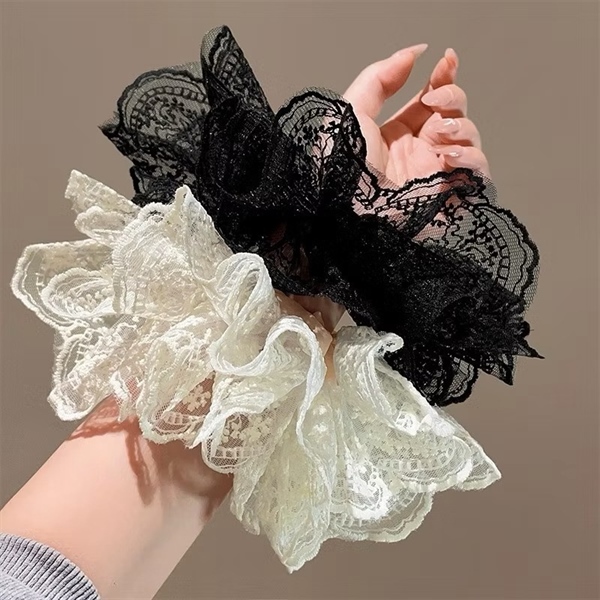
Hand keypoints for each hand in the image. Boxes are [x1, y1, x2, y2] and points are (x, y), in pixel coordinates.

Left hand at [289, 46, 491, 336]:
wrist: (349, 212)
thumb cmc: (344, 166)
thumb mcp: (353, 110)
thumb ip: (381, 77)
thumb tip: (414, 53)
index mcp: (395, 135)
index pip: (429, 101)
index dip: (442, 78)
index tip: (446, 60)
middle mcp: (417, 152)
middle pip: (453, 114)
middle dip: (452, 97)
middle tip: (434, 101)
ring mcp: (434, 173)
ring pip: (469, 138)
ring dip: (460, 126)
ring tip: (436, 133)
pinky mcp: (447, 195)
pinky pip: (477, 172)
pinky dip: (472, 157)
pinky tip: (448, 155)